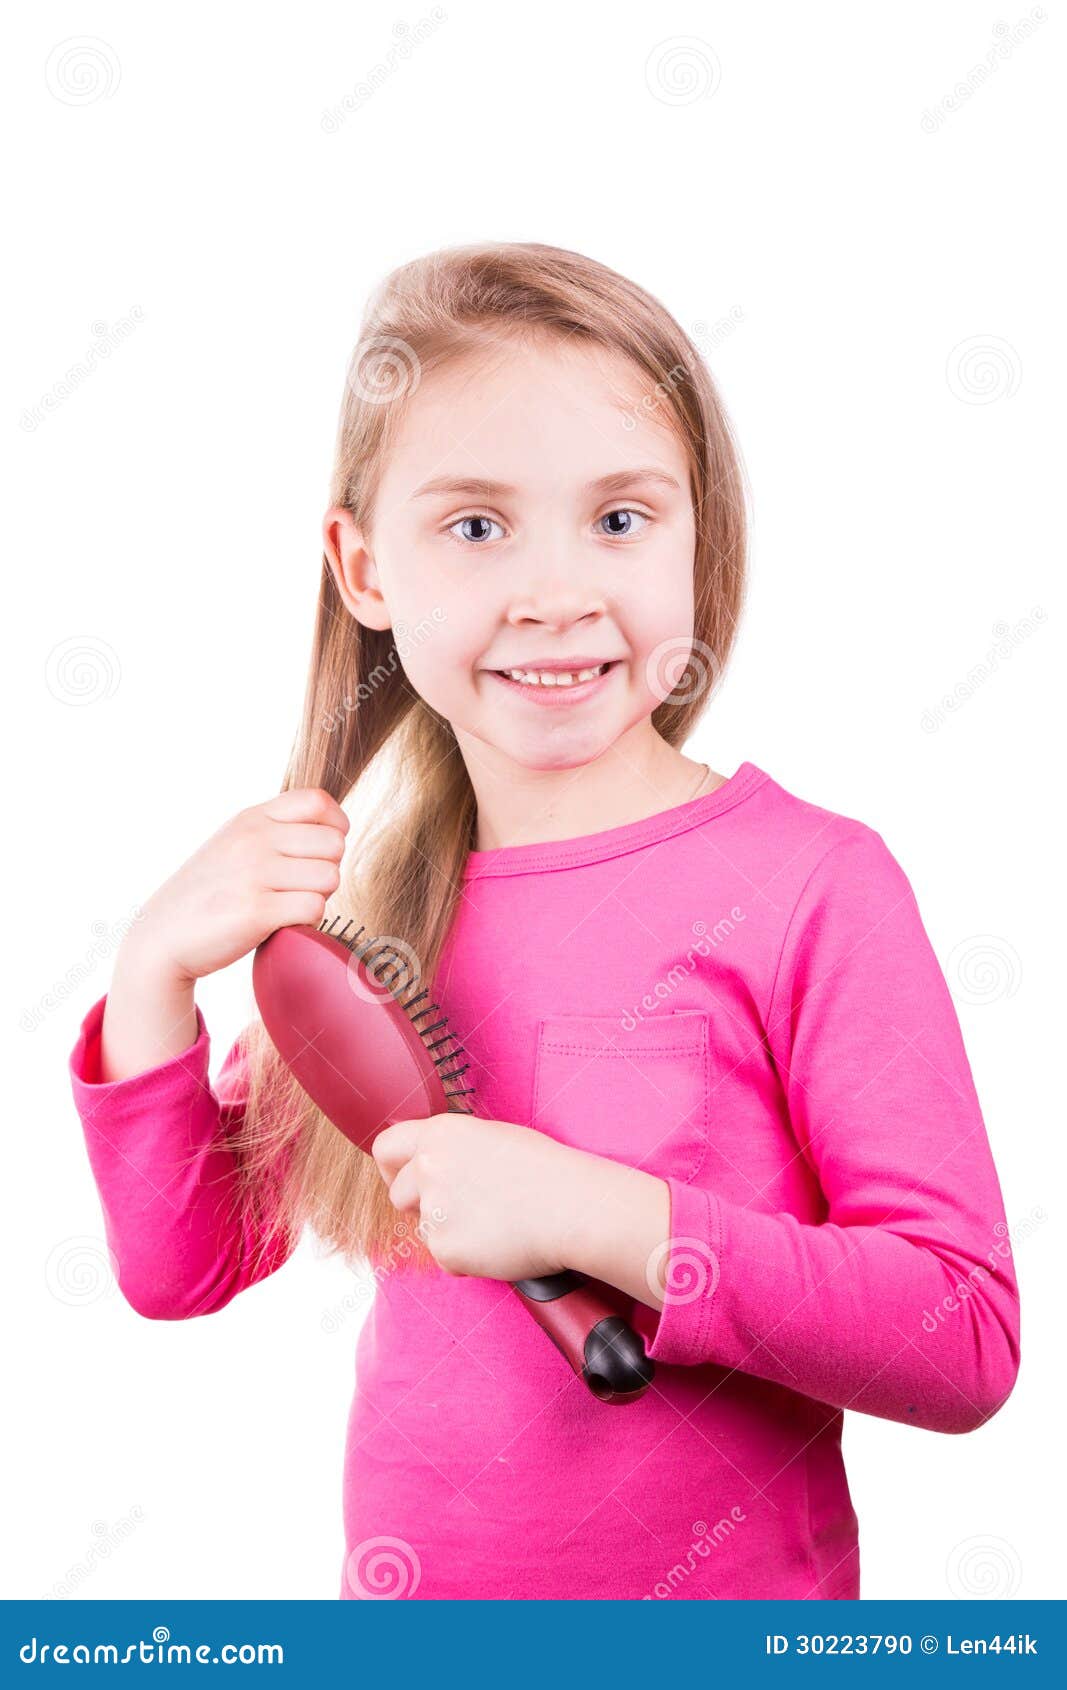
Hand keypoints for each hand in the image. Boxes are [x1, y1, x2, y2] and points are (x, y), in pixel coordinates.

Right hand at [119, 786, 349, 986]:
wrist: (162, 937)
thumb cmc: (208, 893)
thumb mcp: (234, 843)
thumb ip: (275, 830)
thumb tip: (333, 829)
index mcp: (251, 818)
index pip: (318, 801)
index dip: (335, 827)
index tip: (321, 851)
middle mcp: (253, 839)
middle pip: (334, 844)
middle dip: (326, 869)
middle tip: (301, 887)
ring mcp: (254, 873)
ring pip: (329, 877)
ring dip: (318, 897)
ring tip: (289, 905)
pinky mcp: (256, 911)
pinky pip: (314, 908)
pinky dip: (307, 922)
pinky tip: (283, 924)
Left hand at [371, 1112, 585, 1281]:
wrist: (572, 1207)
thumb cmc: (545, 1170)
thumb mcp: (493, 1138)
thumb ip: (454, 1149)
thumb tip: (436, 1164)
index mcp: (440, 1134)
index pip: (386, 1147)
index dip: (393, 1168)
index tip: (406, 1180)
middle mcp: (428, 1168)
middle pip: (398, 1194)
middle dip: (419, 1206)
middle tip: (456, 1212)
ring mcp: (433, 1210)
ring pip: (424, 1228)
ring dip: (448, 1232)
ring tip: (493, 1224)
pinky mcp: (445, 1249)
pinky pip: (445, 1257)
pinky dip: (466, 1257)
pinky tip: (498, 1243)